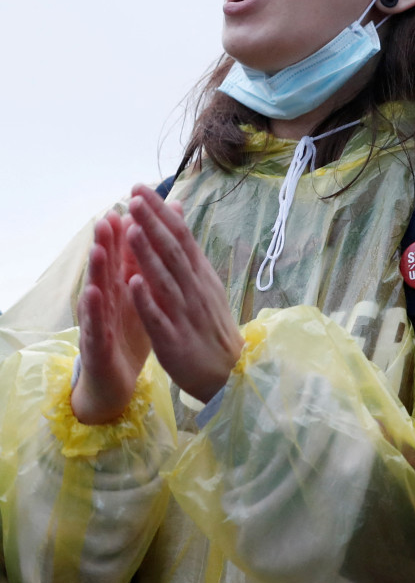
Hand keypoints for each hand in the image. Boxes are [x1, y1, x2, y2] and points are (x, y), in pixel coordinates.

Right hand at [73, 213, 151, 423]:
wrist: (114, 379)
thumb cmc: (128, 333)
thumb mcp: (141, 298)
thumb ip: (144, 268)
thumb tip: (152, 235)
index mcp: (122, 289)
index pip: (125, 256)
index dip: (128, 231)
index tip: (132, 203)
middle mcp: (107, 301)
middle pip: (108, 269)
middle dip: (108, 243)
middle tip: (108, 217)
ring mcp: (99, 322)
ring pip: (97, 293)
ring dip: (97, 270)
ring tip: (99, 248)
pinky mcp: (97, 346)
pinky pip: (97, 326)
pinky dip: (97, 310)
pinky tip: (95, 294)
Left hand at [124, 184, 243, 401]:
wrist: (228, 371)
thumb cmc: (210, 325)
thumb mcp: (204, 283)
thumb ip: (187, 250)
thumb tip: (176, 212)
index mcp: (200, 275)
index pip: (181, 237)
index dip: (160, 213)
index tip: (140, 189)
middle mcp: (194, 290)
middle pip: (172, 252)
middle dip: (152, 224)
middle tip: (133, 198)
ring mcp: (185, 314)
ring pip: (164, 280)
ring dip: (148, 255)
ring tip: (131, 230)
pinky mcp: (174, 340)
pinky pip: (159, 317)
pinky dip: (146, 299)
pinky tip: (132, 282)